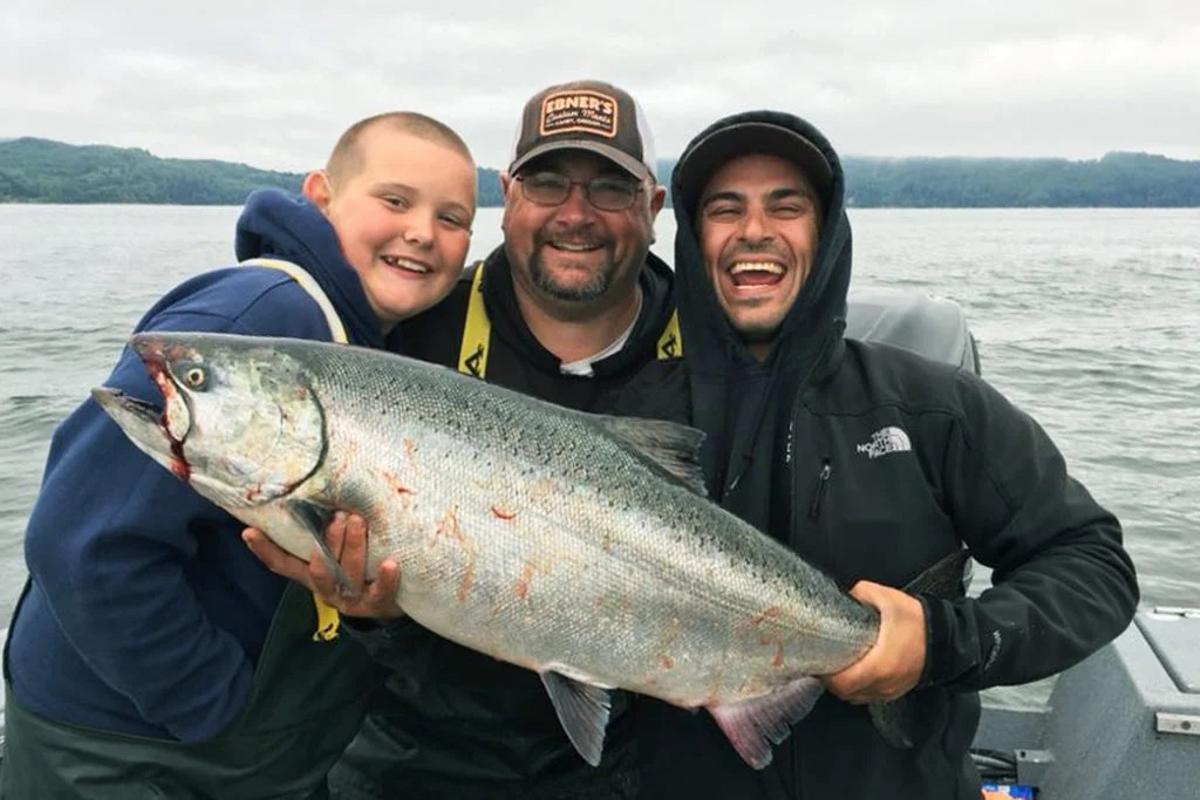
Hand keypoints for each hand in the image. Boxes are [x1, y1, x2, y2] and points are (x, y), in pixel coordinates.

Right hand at [242, 512, 404, 618]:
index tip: (249, 532)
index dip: (264, 550)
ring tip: (358, 522)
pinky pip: (380, 591)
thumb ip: (326, 535)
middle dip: (327, 541)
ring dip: (352, 546)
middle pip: (318, 568)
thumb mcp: (338, 554)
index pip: (282, 564)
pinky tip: (390, 563)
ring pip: (347, 574)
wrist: (390, 605)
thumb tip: (322, 495)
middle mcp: (327, 589)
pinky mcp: (376, 604)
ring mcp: (351, 599)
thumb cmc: (361, 569)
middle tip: (338, 515)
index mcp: (312, 575)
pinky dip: (385, 578)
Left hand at [820, 581, 925, 703]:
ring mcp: (890, 690)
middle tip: (823, 662)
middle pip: (845, 693)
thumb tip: (844, 595)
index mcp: (879, 665)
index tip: (817, 661)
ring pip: (856, 698)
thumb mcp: (887, 598)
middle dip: (831, 680)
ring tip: (837, 667)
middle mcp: (883, 684)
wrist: (946, 638)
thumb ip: (860, 594)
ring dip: (844, 686)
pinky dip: (857, 688)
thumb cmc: (918, 621)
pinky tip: (854, 672)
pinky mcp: (895, 691)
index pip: (842, 683)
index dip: (826, 675)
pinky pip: (868, 696)